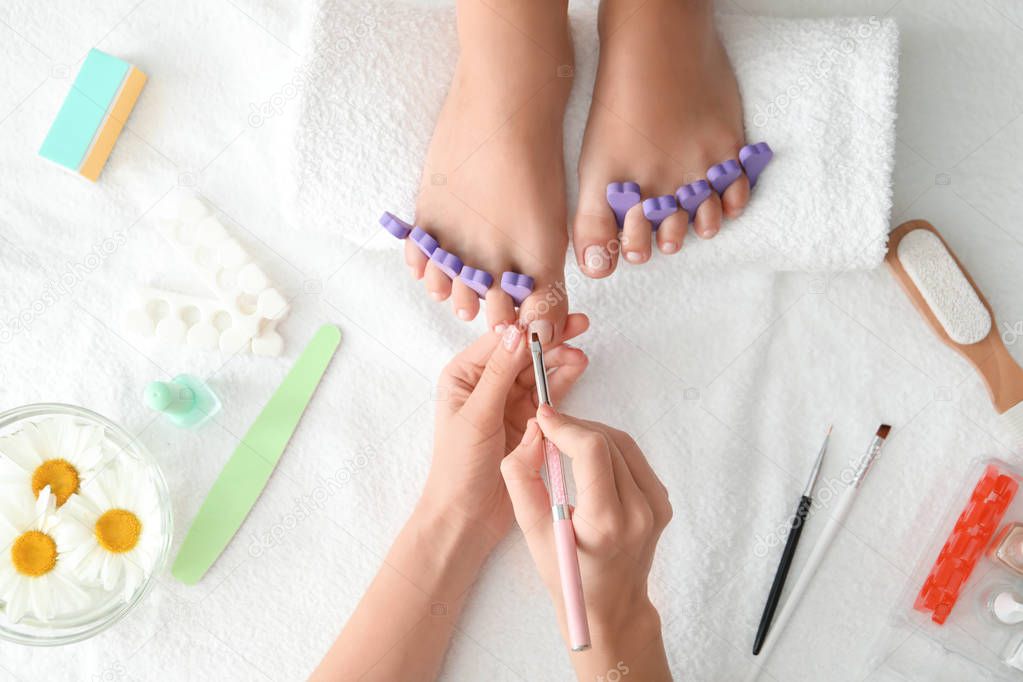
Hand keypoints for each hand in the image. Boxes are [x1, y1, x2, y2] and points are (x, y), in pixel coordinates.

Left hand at [420, 315, 589, 549]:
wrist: (466, 515)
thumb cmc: (458, 467)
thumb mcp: (476, 416)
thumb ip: (498, 375)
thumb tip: (517, 332)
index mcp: (463, 375)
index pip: (499, 342)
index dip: (527, 328)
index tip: (552, 317)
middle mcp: (485, 384)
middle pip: (522, 353)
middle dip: (550, 339)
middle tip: (578, 324)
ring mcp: (508, 403)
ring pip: (538, 372)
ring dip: (560, 360)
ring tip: (581, 352)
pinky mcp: (527, 422)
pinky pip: (548, 395)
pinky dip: (563, 381)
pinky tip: (578, 367)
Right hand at [501, 406, 672, 679]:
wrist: (611, 607)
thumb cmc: (567, 575)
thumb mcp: (532, 532)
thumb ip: (522, 478)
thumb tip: (533, 433)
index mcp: (607, 523)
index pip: (592, 451)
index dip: (565, 426)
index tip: (542, 418)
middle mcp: (639, 511)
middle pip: (607, 442)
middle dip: (573, 427)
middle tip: (546, 428)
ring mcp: (656, 505)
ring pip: (622, 444)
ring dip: (590, 433)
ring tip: (562, 439)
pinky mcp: (661, 500)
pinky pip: (633, 457)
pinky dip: (607, 448)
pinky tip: (586, 457)